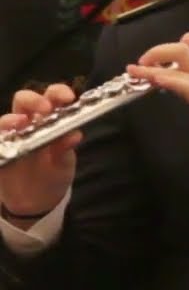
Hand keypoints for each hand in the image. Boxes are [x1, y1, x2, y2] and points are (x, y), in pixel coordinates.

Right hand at [0, 85, 80, 227]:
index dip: (58, 92)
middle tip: (43, 109)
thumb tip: (75, 135)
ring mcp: (10, 137)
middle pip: (23, 100)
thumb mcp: (63, 164)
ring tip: (19, 124)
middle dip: (32, 100)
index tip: (68, 98)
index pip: (52, 97)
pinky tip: (3, 142)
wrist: (36, 202)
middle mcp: (28, 123)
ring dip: (9, 120)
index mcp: (49, 120)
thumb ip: (65, 149)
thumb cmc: (53, 174)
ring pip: (4, 120)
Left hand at [128, 33, 188, 158]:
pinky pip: (187, 83)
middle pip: (184, 48)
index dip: (171, 46)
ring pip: (183, 61)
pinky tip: (156, 79)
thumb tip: (166, 81)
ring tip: (136, 70)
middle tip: (140, 63)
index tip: (153, 59)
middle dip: (157, 51)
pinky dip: (169, 79)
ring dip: (154, 64)